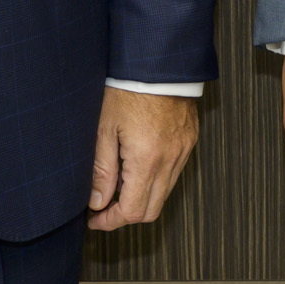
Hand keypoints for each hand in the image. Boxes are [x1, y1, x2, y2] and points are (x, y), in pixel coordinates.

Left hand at [89, 89, 199, 230]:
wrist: (158, 62)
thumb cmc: (127, 89)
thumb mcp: (104, 129)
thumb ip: (101, 170)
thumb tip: (97, 202)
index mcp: (147, 159)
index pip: (132, 211)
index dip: (110, 221)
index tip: (94, 218)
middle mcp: (170, 160)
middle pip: (151, 211)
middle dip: (125, 215)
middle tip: (104, 207)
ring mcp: (183, 151)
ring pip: (164, 193)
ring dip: (141, 196)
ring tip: (119, 180)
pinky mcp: (189, 141)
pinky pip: (174, 173)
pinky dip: (155, 179)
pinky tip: (137, 164)